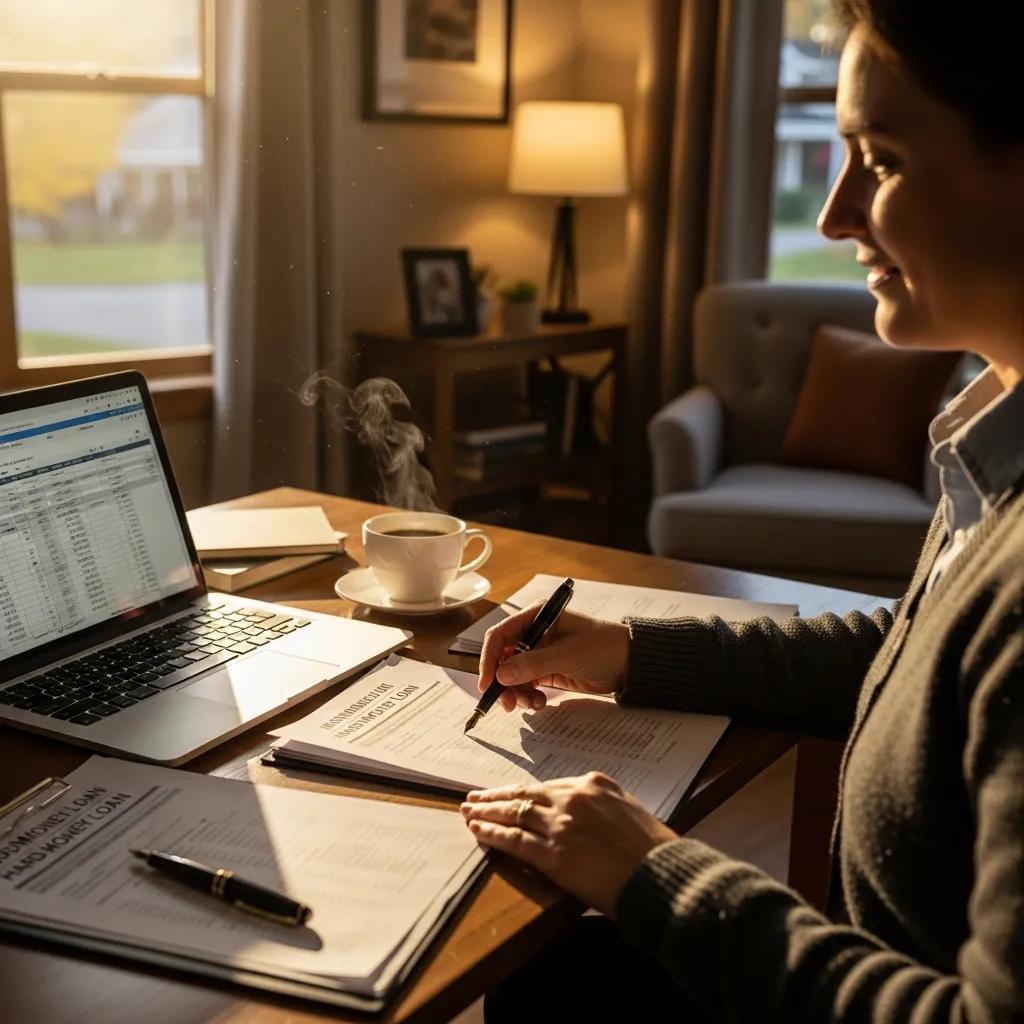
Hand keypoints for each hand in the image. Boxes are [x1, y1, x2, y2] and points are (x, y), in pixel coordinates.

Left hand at [460, 772, 676, 916]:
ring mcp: (561, 825)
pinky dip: (493, 834)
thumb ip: (601, 805)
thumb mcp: (628, 811)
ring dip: (487, 813)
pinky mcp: (554, 854)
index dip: (521, 790)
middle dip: (495, 796)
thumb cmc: (653, 849)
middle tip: (474, 797)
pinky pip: (515, 840)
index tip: (506, 793)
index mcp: (593, 784)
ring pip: (514, 813)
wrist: (661, 874)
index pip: (546, 786)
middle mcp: (573, 798)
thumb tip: (582, 814)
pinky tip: (478, 832)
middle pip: (524, 794)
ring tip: (468, 812)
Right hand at [478, 603, 629, 711]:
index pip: (501, 635)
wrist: (630, 664)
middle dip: (503, 681)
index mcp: (537, 616)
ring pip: (514, 674)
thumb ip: (533, 664)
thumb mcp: (566, 655)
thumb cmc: (603, 647)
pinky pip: (527, 683)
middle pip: (504, 657)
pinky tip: (539, 703)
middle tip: (506, 703)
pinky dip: (528, 695)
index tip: (488, 682)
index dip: (490, 658)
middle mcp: (535, 632)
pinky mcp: (548, 669)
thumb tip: (501, 675)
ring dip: (517, 692)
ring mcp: (541, 652)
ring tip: (532, 704)